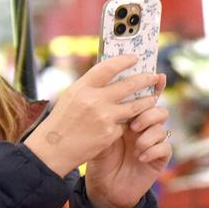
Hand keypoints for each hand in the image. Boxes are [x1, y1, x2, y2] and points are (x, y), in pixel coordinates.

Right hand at [24, 55, 162, 176]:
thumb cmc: (62, 121)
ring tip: (152, 99)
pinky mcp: (110, 133)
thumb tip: (111, 76)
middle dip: (145, 80)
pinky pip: (125, 125)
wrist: (54, 149)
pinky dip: (126, 124)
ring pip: (135, 106)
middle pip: (128, 85)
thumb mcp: (72, 97)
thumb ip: (90, 87)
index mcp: (82, 87)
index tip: (135, 58)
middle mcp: (94, 100)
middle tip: (154, 77)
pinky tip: (128, 125)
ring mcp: (104, 117)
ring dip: (146, 101)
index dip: (124, 61)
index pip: (108, 68)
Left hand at [85, 74, 170, 207]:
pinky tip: (139, 157)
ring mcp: (153, 142)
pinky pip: (165, 147)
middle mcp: (144, 127)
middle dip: (148, 112)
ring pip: (162, 127)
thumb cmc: (100, 159)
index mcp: (130, 117)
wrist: (104, 187)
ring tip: (135, 144)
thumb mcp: (98, 134)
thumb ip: (106, 115)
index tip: (159, 76)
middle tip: (134, 124)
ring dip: (149, 133)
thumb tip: (108, 93)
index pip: (143, 97)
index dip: (154, 86)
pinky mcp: (159, 158)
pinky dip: (152, 150)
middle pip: (156, 108)